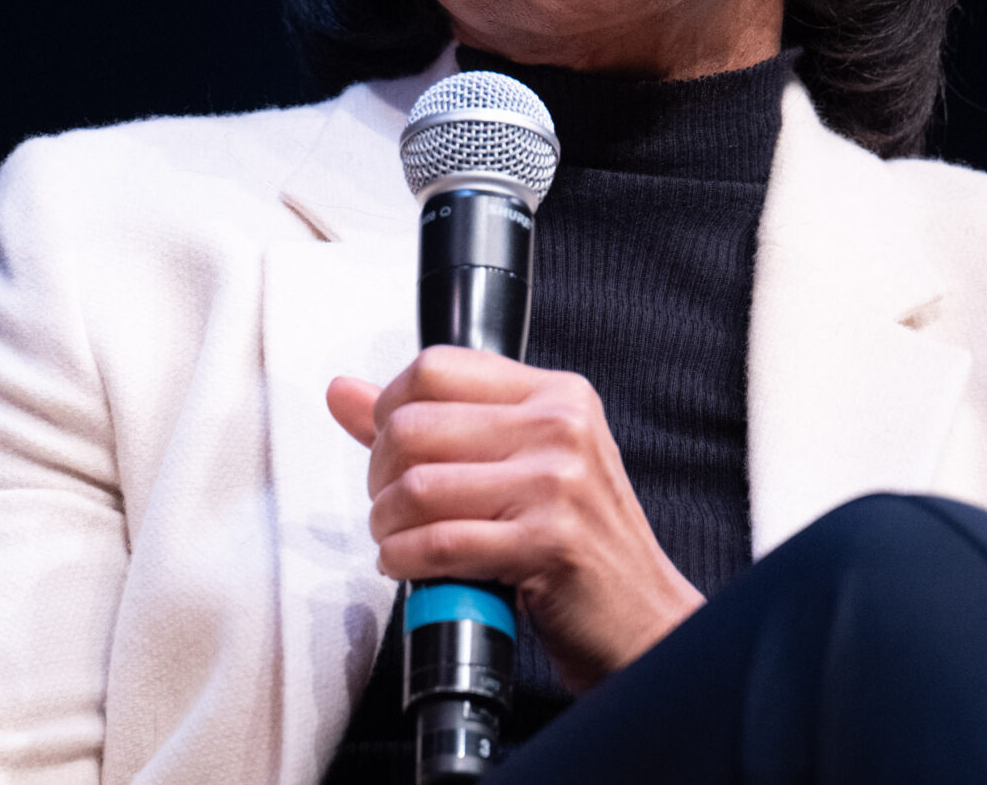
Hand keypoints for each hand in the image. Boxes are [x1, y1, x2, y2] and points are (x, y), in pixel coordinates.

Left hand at [327, 348, 703, 690]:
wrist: (644, 619)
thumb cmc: (577, 542)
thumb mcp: (518, 461)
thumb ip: (432, 422)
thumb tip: (343, 392)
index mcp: (556, 394)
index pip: (435, 367)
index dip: (387, 410)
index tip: (388, 448)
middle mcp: (560, 427)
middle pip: (414, 425)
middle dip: (380, 476)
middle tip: (391, 507)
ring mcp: (557, 484)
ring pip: (418, 487)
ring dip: (388, 525)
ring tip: (399, 539)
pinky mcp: (547, 544)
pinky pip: (439, 544)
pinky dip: (405, 561)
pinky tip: (410, 568)